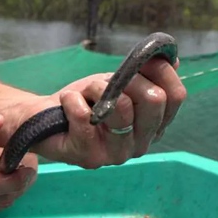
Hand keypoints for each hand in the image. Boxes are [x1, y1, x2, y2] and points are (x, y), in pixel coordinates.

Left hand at [13, 58, 185, 168]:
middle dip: (127, 78)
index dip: (161, 71)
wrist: (41, 119)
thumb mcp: (115, 84)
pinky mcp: (89, 157)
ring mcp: (116, 155)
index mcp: (152, 127)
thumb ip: (143, 76)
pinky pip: (85, 115)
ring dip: (96, 88)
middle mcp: (140, 145)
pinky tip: (66, 103)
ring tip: (83, 94)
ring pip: (121, 105)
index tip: (140, 61)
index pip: (175, 97)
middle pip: (154, 99)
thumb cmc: (82, 102)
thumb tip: (171, 60)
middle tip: (105, 82)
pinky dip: (71, 99)